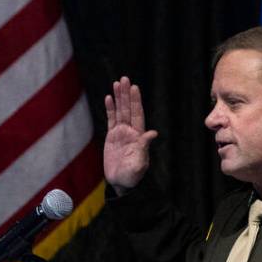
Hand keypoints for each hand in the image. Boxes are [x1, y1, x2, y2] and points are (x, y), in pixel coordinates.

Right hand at [103, 76, 158, 192]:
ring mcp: (121, 133)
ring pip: (120, 111)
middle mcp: (131, 132)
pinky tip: (109, 98)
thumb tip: (153, 133)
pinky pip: (111, 119)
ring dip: (119, 98)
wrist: (121, 183)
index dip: (135, 101)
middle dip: (126, 94)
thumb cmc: (132, 176)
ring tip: (117, 83)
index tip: (134, 88)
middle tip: (125, 79)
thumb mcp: (140, 163)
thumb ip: (144, 147)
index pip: (137, 114)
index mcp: (138, 136)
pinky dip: (110, 109)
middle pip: (128, 109)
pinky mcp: (112, 137)